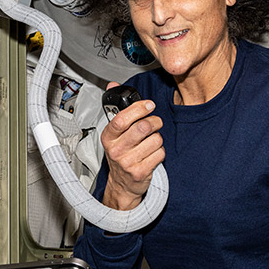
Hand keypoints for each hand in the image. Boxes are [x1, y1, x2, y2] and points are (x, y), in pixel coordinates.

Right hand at [100, 82, 164, 209]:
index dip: (138, 108)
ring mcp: (127, 162)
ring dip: (158, 139)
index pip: (121, 118)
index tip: (149, 105)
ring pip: (155, 140)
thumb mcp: (114, 132)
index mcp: (108, 137)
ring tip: (151, 142)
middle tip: (155, 123)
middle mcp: (116, 150)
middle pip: (143, 127)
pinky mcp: (140, 172)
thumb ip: (116, 108)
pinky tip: (152, 154)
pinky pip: (160, 154)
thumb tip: (113, 85)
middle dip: (154, 122)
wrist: (122, 184)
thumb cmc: (120, 154)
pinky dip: (160, 152)